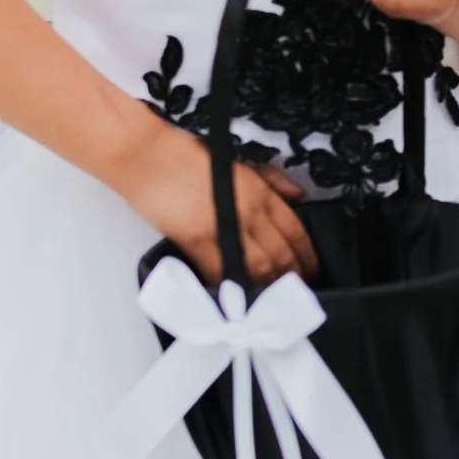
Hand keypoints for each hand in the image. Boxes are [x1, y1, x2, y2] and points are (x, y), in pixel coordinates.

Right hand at [125, 121, 311, 287]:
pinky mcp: (197, 239)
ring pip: (259, 267)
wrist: (148, 157)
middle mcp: (248, 211)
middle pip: (282, 254)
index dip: (308, 256)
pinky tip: (237, 298)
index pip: (296, 231)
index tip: (311, 271)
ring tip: (272, 301)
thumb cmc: (187, 157)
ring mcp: (224, 226)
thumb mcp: (237, 162)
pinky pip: (222, 272)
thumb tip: (298, 194)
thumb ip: (270, 180)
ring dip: (269, 287)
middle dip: (292, 278)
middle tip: (295, 293)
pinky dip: (232, 287)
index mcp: (260, 192)